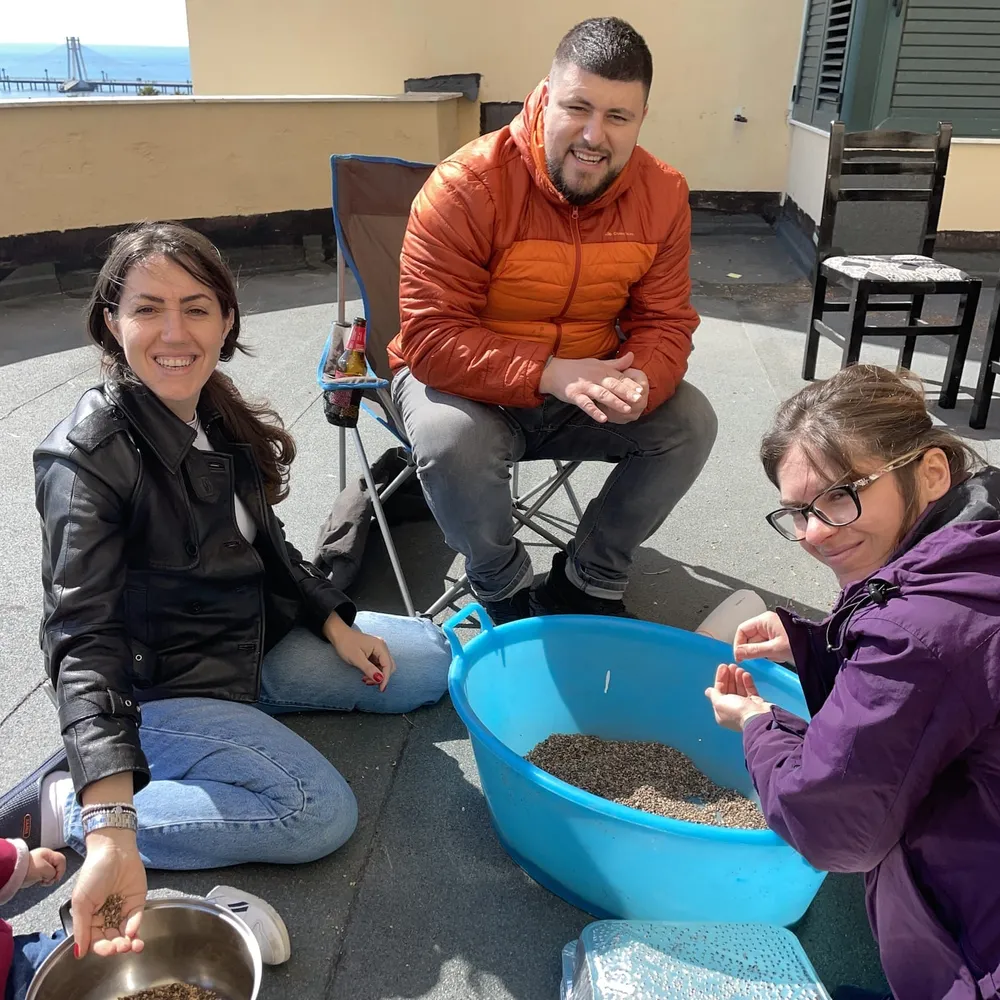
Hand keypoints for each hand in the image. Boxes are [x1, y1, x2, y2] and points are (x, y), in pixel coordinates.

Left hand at [24, 847, 65, 887]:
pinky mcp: (36, 871)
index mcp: (48, 854)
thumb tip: (52, 876)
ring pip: (51, 871)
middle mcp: (46, 858)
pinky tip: (39, 881)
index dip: (61, 870)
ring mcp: (41, 864)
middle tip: (49, 880)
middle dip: (55, 875)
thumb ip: (53, 872)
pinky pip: (45, 875)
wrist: (14, 872)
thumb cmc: (28, 868)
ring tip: (43, 881)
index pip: (61, 860)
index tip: (56, 878)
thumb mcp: (45, 870)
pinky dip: (44, 879)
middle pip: (57, 866)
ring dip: (49, 878)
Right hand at [72, 828, 145, 957]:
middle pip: (112, 938)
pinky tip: (133, 932)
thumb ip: (81, 928)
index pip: (96, 939)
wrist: (114, 850)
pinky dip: (135, 927)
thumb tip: (78, 952)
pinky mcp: (137, 900)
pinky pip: (136, 918)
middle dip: (116, 946)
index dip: (101, 948)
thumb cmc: (93, 872)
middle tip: (120, 948)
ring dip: (129, 941)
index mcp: (91, 917)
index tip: (107, 950)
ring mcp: (123, 908)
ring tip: (131, 946)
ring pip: (126, 932)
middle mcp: (107, 915)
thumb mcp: (81, 902)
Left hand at [324, 613, 395, 691]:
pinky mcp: (375, 652)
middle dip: (381, 677)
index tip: (381, 689)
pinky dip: (373, 671)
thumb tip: (380, 679)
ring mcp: (379, 649)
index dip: (385, 678)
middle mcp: (382, 647)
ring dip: (377, 675)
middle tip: (368, 683)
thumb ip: (369, 669)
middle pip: (388, 666)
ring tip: (365, 679)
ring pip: (384, 666)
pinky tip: (365, 674)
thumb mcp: (356, 658)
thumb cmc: (346, 644)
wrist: (339, 634)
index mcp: (380, 646)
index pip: (388, 665)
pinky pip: (378, 664)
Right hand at [538, 352, 643, 423]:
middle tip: (638, 399)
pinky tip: (603, 419)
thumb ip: (616, 363)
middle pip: (613, 385)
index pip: (619, 377)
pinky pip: (586, 404)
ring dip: (614, 402)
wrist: (553, 371)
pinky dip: (594, 411)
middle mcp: (595, 377)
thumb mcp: (597, 363)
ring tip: (626, 409)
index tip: (642, 390)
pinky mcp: (575, 395)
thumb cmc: (577, 368)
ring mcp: (585, 387)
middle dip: (626, 392)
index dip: (630, 384)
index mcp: (602, 370)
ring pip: (602, 394)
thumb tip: (632, 356)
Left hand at [705, 664, 772, 731]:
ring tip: (739, 668)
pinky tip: (746, 674)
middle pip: (730, 689)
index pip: (719, 692)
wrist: (758, 718)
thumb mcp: (720, 703)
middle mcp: (733, 709)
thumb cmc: (736, 710)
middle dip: (730, 677)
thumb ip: (714, 695)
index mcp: (722, 711)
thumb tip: (708, 691)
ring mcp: (745, 706)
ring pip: (740, 688)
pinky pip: (750, 690)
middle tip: (732, 665)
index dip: (720, 679)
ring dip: (738, 677)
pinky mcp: (756, 703)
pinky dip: (747, 682)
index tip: (723, 666)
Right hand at [733, 611, 793, 664]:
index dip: (738, 644)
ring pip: (758, 643)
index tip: (739, 656)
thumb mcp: (774, 649)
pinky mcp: (778, 637)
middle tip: (758, 659)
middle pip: (749, 637)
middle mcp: (766, 623)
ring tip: (775, 655)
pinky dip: (771, 653)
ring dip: (763, 652)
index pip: (742, 630)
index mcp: (764, 620)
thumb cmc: (799, 644)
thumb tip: (737, 653)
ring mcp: (772, 630)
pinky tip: (780, 655)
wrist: (819, 647)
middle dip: (753, 650)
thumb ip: (753, 651)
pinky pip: (767, 646)